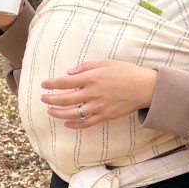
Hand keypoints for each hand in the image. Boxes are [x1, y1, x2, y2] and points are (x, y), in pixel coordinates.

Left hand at [41, 60, 157, 127]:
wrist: (145, 87)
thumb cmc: (126, 72)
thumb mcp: (106, 63)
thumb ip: (86, 67)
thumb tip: (69, 73)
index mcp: (92, 78)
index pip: (65, 82)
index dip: (51, 84)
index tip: (44, 84)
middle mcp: (93, 93)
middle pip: (64, 99)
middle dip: (50, 99)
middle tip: (43, 98)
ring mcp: (98, 106)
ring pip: (72, 113)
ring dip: (58, 113)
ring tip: (49, 111)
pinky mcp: (105, 116)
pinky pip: (86, 123)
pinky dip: (74, 125)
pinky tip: (66, 123)